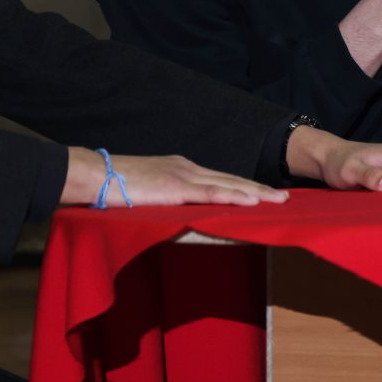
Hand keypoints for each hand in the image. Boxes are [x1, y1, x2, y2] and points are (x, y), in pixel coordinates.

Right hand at [63, 147, 287, 206]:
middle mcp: (188, 168)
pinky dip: (234, 197)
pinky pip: (212, 193)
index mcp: (182, 169)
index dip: (245, 186)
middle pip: (231, 180)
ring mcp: (183, 176)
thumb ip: (167, 199)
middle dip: (259, 189)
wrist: (96, 175)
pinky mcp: (177, 187)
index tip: (265, 193)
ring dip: (256, 193)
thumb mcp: (150, 191)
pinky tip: (252, 202)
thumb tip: (180, 213)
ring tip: (279, 201)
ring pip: (228, 185)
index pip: (221, 179)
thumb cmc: (116, 186)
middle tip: (284, 197)